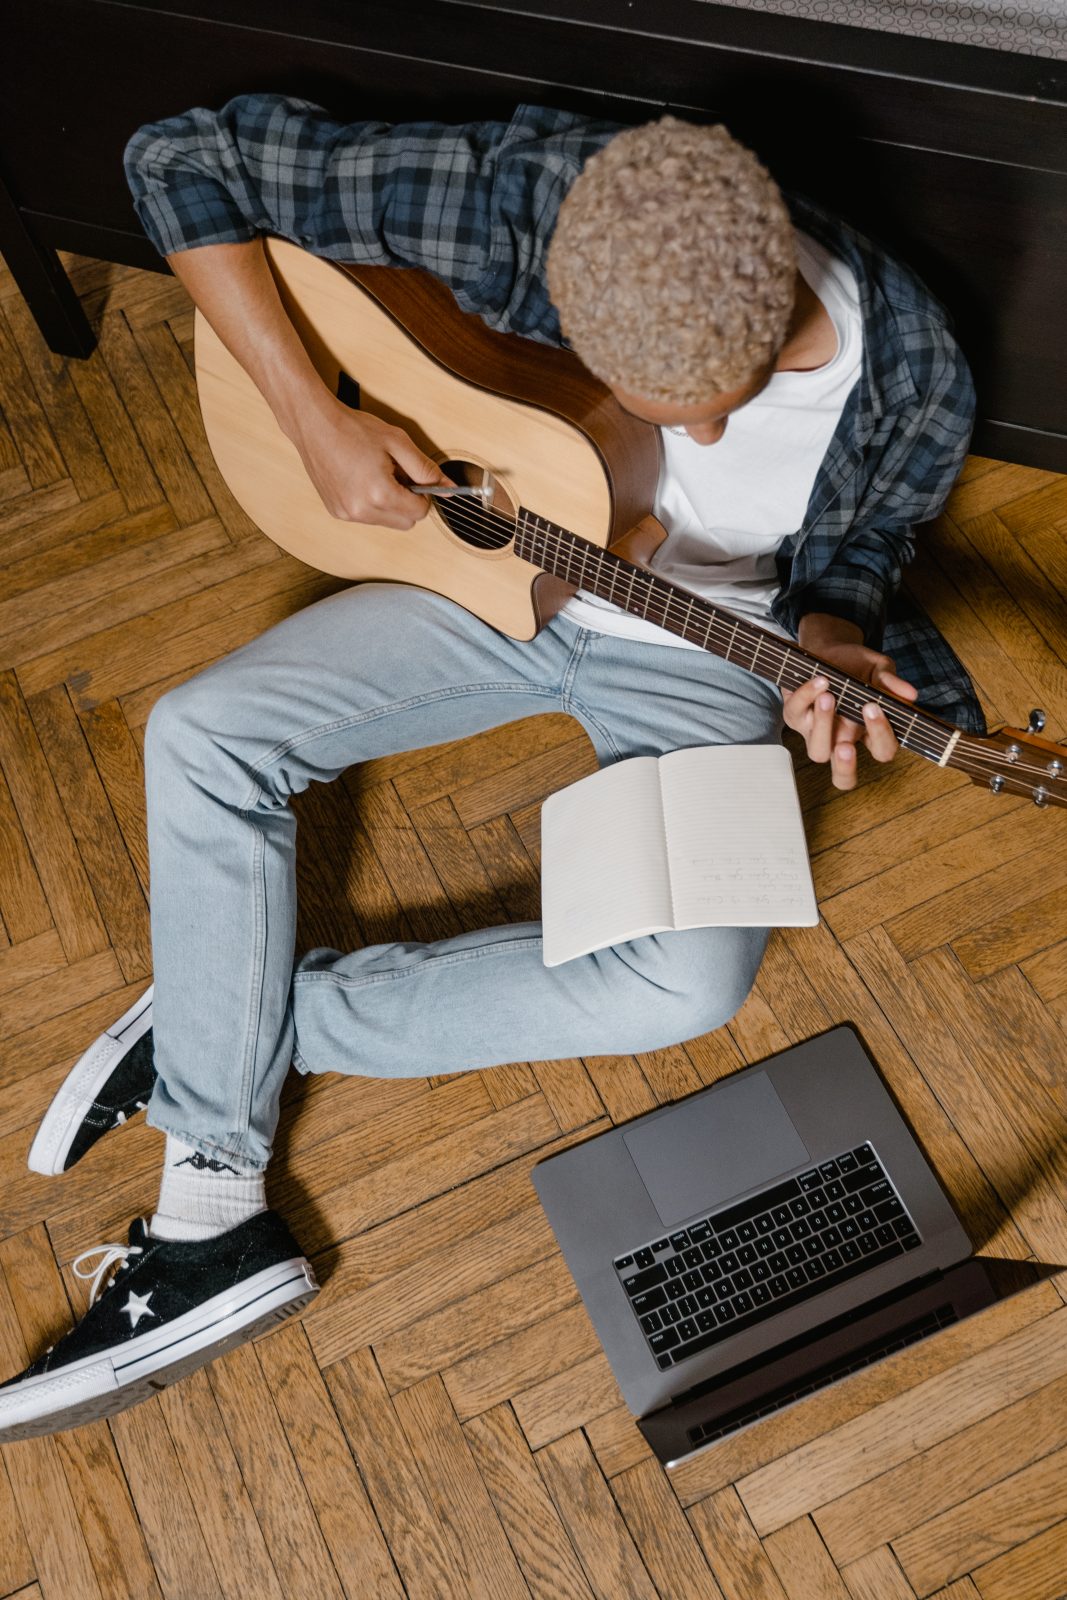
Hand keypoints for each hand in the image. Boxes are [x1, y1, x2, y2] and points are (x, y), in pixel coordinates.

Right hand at [291, 397, 452, 528]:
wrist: (314, 424)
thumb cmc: (353, 428)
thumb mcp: (397, 442)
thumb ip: (425, 468)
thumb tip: (448, 486)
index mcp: (379, 493)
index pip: (420, 513)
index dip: (424, 496)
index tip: (417, 479)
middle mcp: (361, 510)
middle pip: (405, 523)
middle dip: (408, 503)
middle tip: (397, 475)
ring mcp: (346, 513)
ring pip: (386, 521)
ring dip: (389, 504)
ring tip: (376, 474)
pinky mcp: (336, 511)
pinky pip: (367, 517)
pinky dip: (371, 504)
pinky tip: (361, 480)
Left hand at [784, 615, 917, 790]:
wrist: (826, 649)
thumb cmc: (856, 666)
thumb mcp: (877, 668)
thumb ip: (890, 682)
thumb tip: (910, 695)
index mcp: (868, 733)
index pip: (883, 751)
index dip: (881, 738)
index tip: (874, 709)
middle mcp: (842, 739)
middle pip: (843, 778)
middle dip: (845, 766)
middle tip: (847, 746)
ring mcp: (816, 732)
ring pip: (817, 751)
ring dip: (823, 725)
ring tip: (829, 696)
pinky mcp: (794, 715)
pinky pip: (795, 712)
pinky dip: (806, 695)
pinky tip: (819, 680)